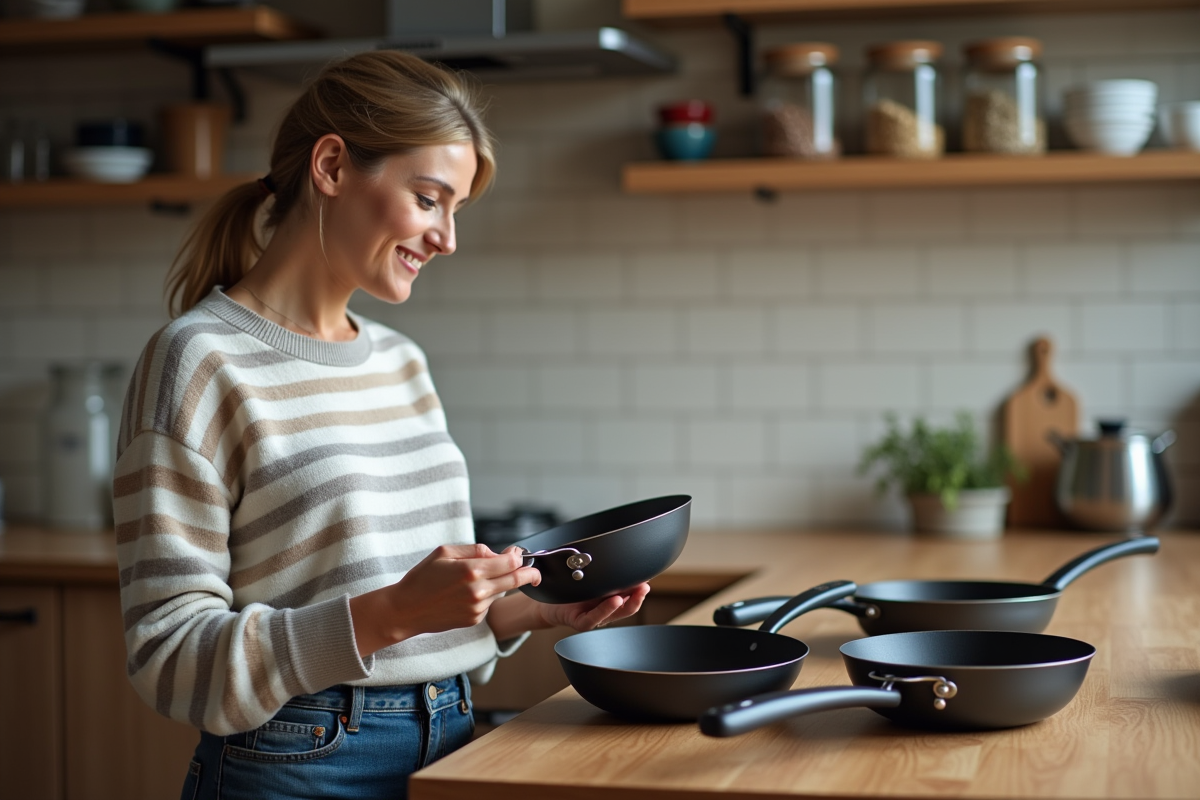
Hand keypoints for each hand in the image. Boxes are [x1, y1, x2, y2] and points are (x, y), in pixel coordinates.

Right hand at [350, 544, 540, 655]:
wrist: (406, 610)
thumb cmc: (422, 578)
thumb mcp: (444, 553)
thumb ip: (474, 550)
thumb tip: (498, 553)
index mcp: (471, 570)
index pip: (511, 563)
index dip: (519, 557)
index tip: (519, 554)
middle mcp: (478, 591)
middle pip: (516, 580)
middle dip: (530, 574)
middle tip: (535, 572)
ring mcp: (477, 608)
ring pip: (500, 591)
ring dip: (497, 583)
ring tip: (472, 579)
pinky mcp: (474, 619)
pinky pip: (488, 603)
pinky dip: (485, 596)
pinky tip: (464, 594)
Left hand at [538, 582, 651, 631]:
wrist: (547, 603)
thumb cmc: (569, 591)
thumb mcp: (590, 579)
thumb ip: (605, 574)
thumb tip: (620, 558)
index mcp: (610, 600)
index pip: (630, 597)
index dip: (640, 591)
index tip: (647, 581)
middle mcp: (604, 611)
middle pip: (627, 608)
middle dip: (638, 597)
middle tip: (644, 586)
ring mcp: (593, 617)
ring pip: (613, 614)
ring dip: (625, 604)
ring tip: (632, 594)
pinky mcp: (580, 622)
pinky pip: (593, 618)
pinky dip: (604, 610)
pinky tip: (613, 601)